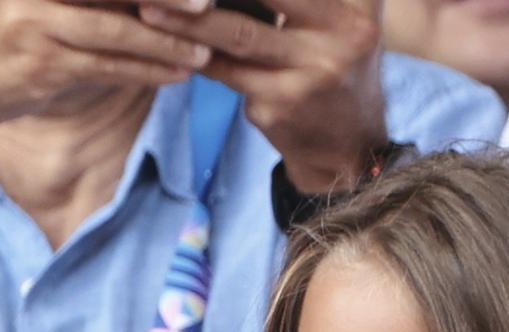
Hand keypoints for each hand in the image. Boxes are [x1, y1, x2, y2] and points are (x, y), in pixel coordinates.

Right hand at [0, 0, 213, 131]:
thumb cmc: (6, 31)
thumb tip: (153, 0)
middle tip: (209, 4)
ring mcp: (36, 24)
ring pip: (116, 32)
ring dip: (165, 44)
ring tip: (202, 50)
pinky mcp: (43, 67)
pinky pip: (107, 68)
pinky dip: (145, 71)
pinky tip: (175, 73)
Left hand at [136, 0, 386, 191]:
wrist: (347, 141)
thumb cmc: (333, 54)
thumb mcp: (344, 10)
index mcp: (359, 3)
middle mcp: (346, 33)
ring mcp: (313, 73)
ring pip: (238, 34)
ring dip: (188, 19)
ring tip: (150, 6)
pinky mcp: (282, 105)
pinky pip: (227, 71)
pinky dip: (195, 52)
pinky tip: (167, 38)